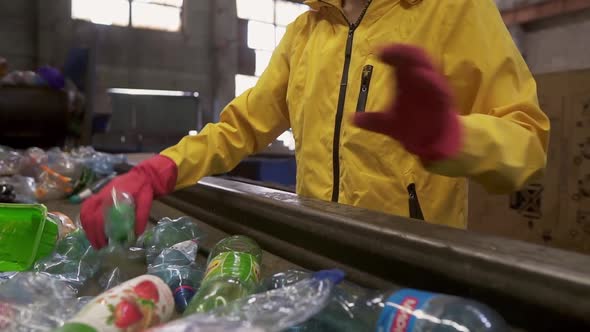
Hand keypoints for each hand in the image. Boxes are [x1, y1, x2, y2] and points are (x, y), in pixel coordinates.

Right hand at [80, 155, 176, 248]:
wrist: (141, 175)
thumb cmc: (144, 189)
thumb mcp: (145, 203)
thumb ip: (140, 218)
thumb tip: (134, 237)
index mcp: (113, 197)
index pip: (100, 217)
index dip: (100, 232)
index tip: (105, 244)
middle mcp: (102, 195)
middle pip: (90, 217)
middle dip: (92, 234)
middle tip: (99, 247)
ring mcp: (98, 194)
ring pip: (85, 212)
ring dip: (87, 228)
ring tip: (94, 241)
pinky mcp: (97, 194)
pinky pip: (86, 208)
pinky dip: (86, 219)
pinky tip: (91, 229)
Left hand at [353, 44, 461, 161]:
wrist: (433, 141)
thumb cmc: (412, 126)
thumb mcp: (388, 124)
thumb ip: (372, 121)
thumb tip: (351, 118)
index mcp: (408, 80)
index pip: (400, 59)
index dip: (390, 52)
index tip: (375, 52)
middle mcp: (422, 80)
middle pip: (414, 58)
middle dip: (402, 51)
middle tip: (386, 50)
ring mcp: (434, 89)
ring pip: (428, 68)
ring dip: (416, 61)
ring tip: (401, 55)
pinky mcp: (444, 101)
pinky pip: (440, 88)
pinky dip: (431, 80)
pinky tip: (419, 75)